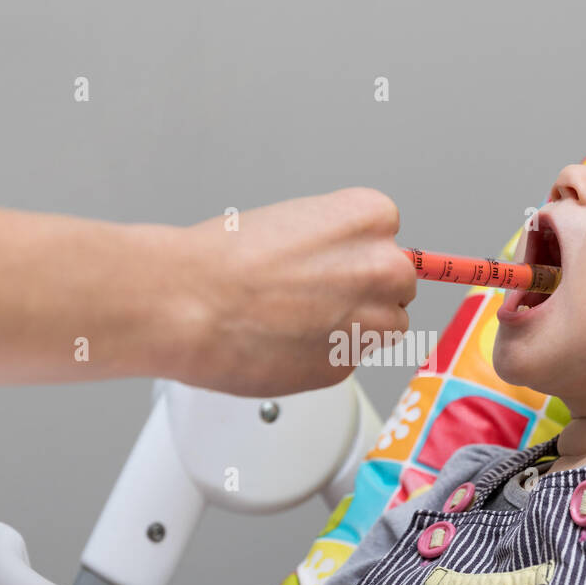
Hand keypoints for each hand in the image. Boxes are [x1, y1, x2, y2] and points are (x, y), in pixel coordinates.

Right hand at [164, 187, 415, 395]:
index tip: (337, 265)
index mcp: (370, 218)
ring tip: (297, 321)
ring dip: (351, 329)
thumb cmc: (224, 259)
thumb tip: (338, 265)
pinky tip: (284, 342)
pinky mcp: (345, 366)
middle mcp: (383, 269)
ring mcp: (370, 322)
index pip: (390, 240)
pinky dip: (323, 357)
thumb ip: (331, 244)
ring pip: (382, 329)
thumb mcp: (291, 221)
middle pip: (396, 286)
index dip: (358, 256)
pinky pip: (346, 360)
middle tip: (315, 295)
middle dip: (364, 294)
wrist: (190, 303)